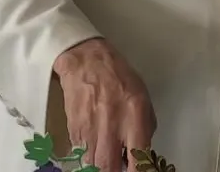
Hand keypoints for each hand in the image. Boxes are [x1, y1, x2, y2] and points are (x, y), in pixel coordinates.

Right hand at [53, 39, 155, 171]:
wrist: (86, 60)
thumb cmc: (117, 76)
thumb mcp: (142, 96)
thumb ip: (146, 127)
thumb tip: (143, 153)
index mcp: (134, 115)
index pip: (138, 159)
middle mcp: (111, 124)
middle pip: (109, 168)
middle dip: (114, 171)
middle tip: (118, 166)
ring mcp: (90, 128)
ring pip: (93, 165)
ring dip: (100, 164)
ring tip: (107, 155)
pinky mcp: (74, 130)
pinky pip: (80, 154)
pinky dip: (88, 155)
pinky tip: (95, 144)